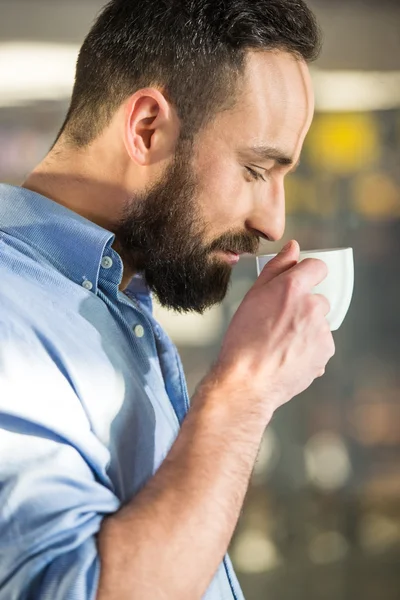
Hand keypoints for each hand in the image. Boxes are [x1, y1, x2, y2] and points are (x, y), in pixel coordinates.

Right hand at [215, 240, 334, 413]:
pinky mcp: (325, 352)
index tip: (299, 284)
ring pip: (319, 324)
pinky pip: (321, 345)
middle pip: (317, 299)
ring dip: (306, 330)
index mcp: (293, 288)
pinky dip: (309, 350)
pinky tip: (288, 357)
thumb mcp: (252, 297)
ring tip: (281, 345)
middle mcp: (312, 307)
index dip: (307, 274)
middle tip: (279, 324)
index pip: (317, 267)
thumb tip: (293, 248)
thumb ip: (277, 268)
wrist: (247, 381)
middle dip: (303, 309)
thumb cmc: (242, 340)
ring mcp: (322, 331)